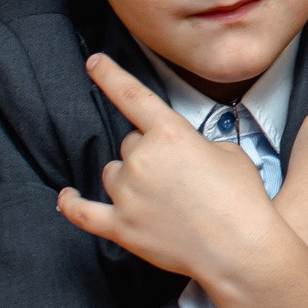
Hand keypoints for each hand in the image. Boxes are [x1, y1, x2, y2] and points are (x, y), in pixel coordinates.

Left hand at [58, 53, 307, 307]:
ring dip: (129, 176)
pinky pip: (83, 211)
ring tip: (161, 194)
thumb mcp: (229, 152)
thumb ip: (196, 144)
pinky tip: (67, 196)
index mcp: (170, 135)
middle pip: (131, 142)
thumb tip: (178, 156)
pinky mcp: (118, 226)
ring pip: (113, 172)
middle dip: (149, 150)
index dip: (111, 75)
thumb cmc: (240, 197)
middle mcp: (141, 160)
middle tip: (178, 171)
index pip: (134, 96)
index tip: (94, 62)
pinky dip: (73, 204)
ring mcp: (126, 194)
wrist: (238, 245)